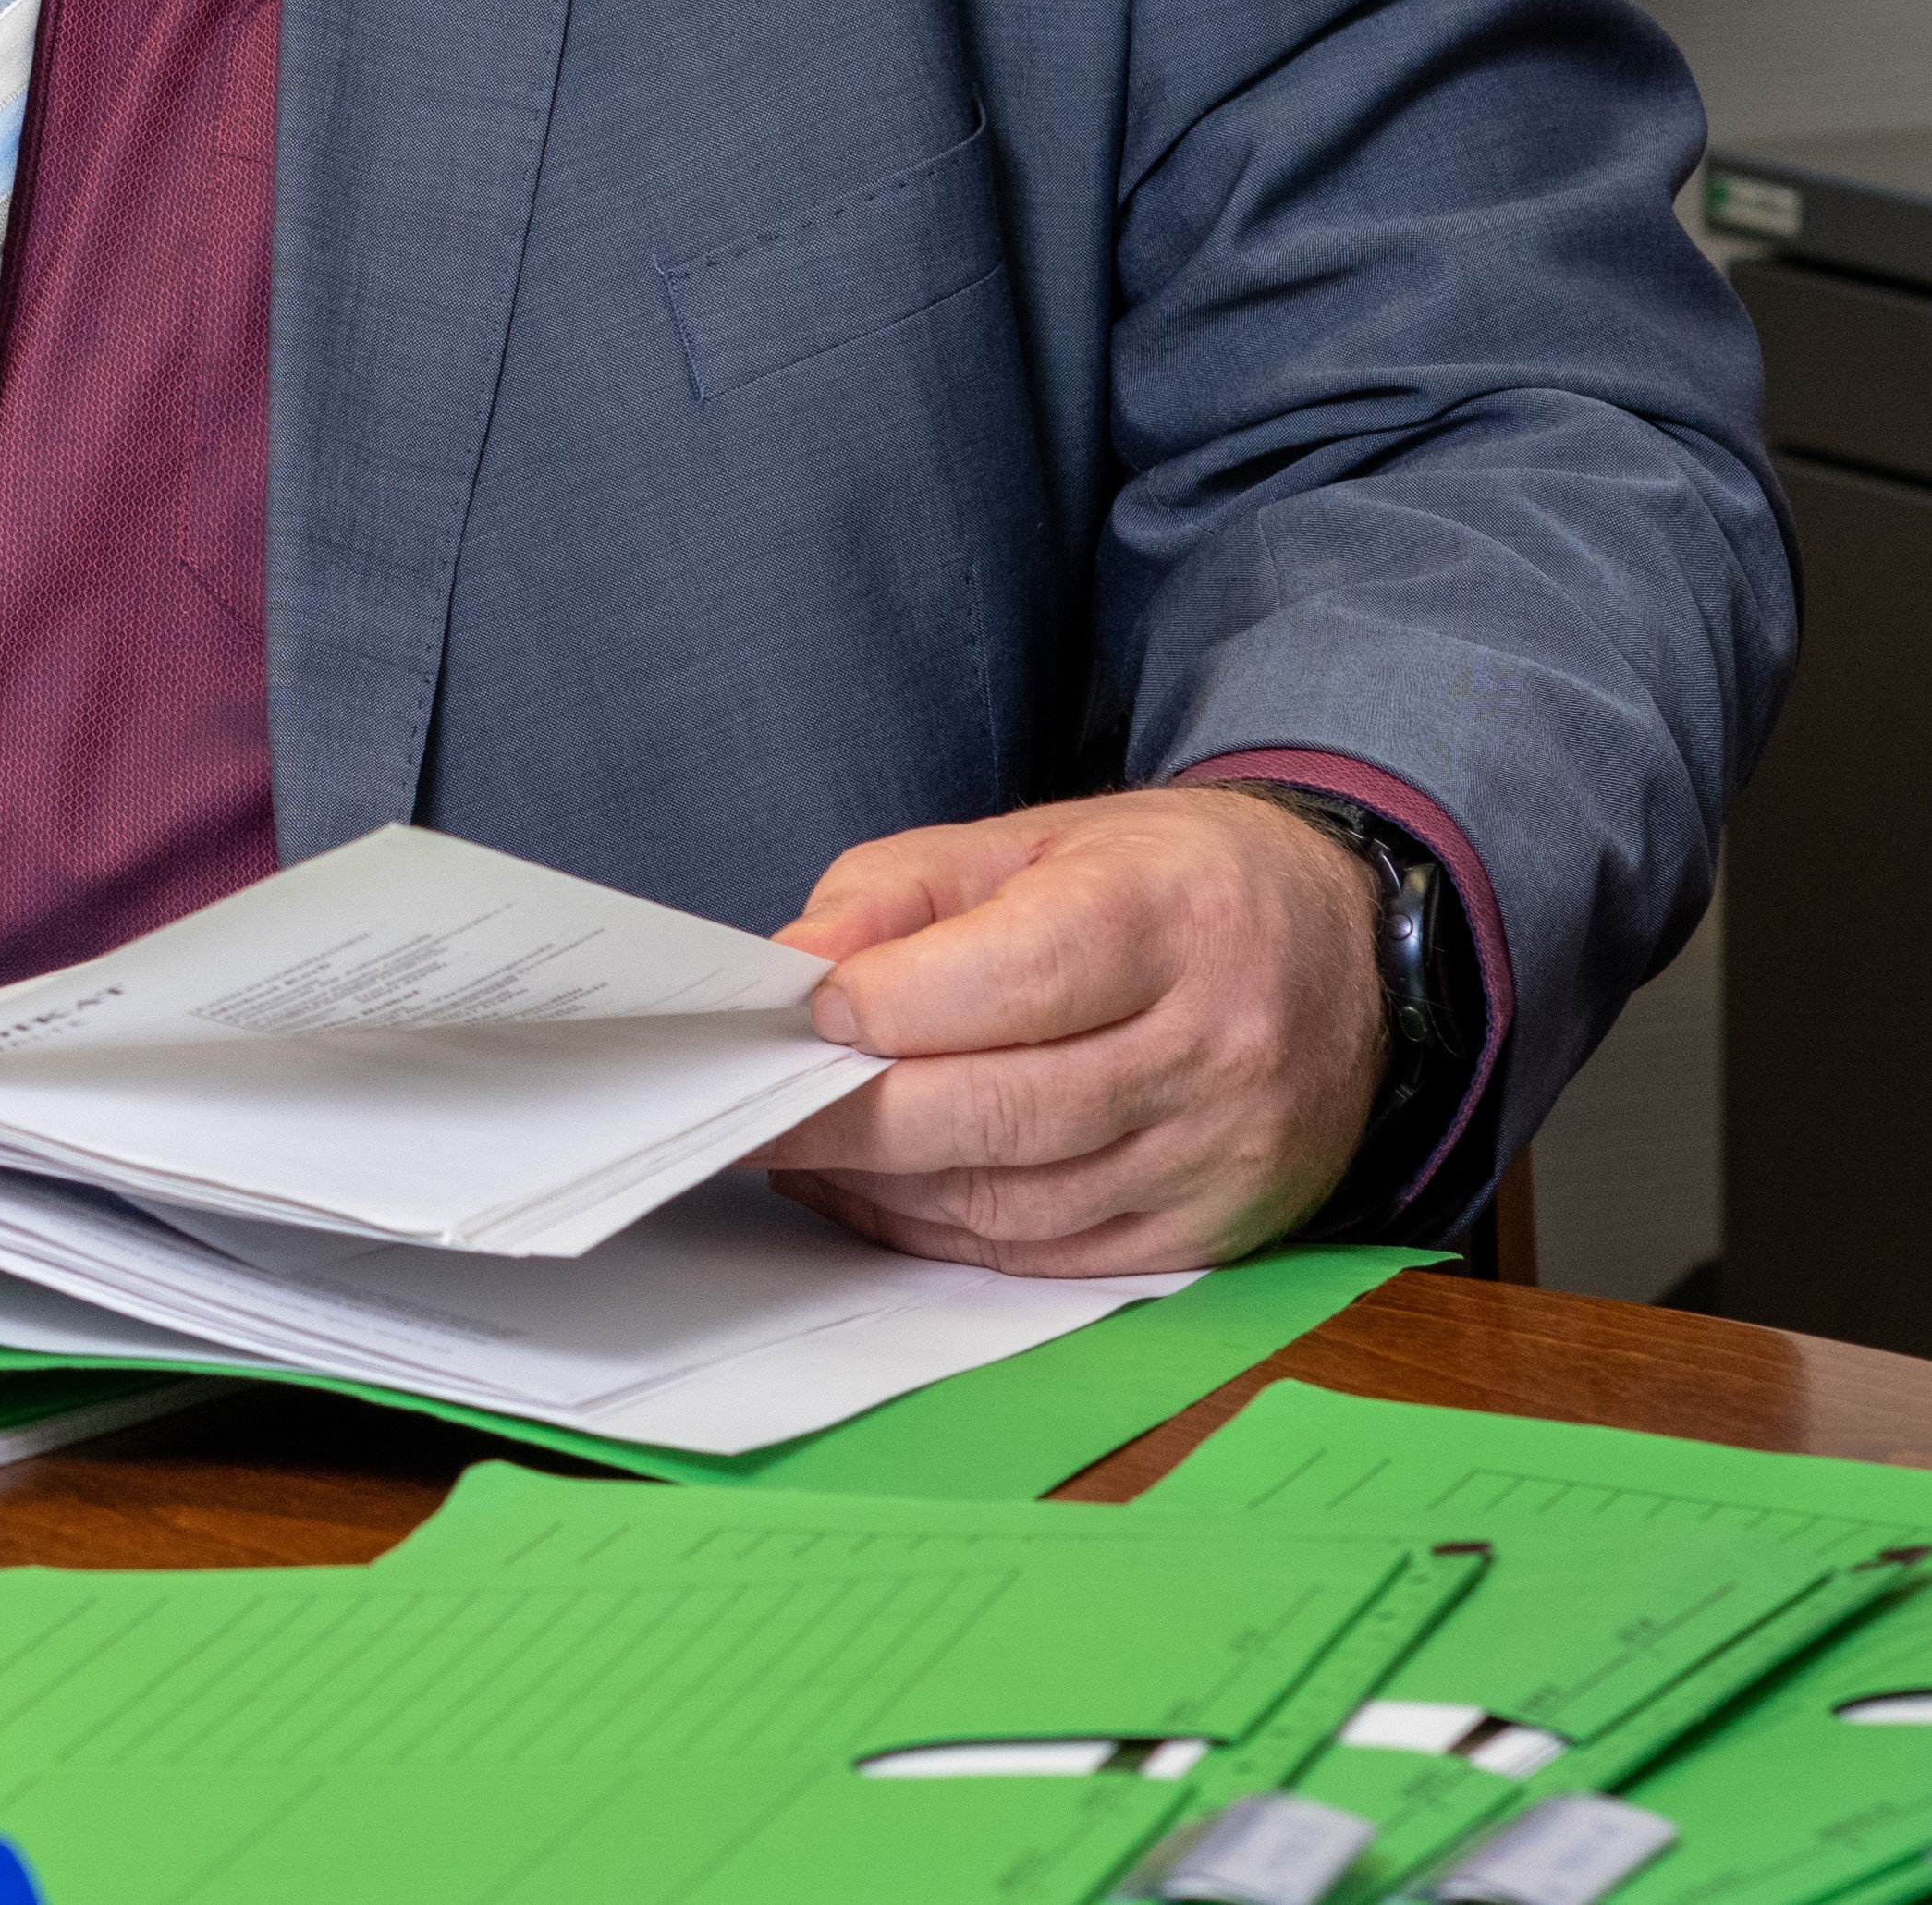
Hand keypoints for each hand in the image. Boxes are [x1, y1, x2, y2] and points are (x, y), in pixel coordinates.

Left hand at [751, 785, 1386, 1273]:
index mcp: (1168, 918)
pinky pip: (1053, 1257)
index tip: (800, 1011)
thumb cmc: (1165, 883)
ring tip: (799, 1151)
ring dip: (885, 1187)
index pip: (1012, 979)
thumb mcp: (1033, 839)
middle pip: (1003, 1110)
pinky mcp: (1214, 1232)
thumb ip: (898, 892)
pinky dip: (947, 1234)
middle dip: (852, 1119)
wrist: (1347, 953)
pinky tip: (881, 1194)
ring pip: (1018, 1201)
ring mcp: (1221, 1154)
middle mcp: (1212, 1046)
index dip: (887, 1004)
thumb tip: (792, 966)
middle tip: (750, 1111)